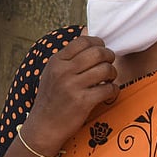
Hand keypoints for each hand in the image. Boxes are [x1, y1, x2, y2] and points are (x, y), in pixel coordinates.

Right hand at [22, 33, 118, 154]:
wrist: (43, 126)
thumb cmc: (51, 98)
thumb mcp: (53, 71)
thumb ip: (69, 54)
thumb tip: (86, 30)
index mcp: (56, 61)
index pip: (82, 41)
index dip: (97, 42)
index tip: (101, 49)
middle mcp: (63, 71)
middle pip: (97, 53)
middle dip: (109, 56)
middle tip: (109, 63)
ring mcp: (73, 86)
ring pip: (105, 69)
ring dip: (112, 73)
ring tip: (109, 78)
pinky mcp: (83, 102)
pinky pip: (108, 89)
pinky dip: (113, 89)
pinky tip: (108, 92)